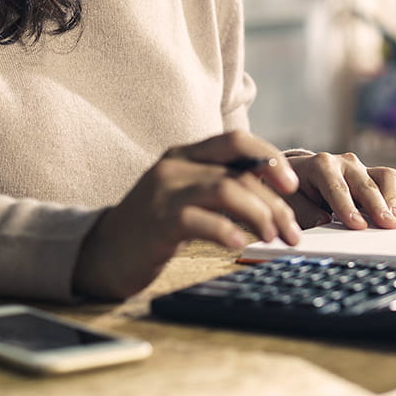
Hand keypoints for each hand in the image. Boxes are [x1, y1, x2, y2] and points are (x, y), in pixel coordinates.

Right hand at [72, 130, 300, 299]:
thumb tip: (276, 193)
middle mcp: (175, 166)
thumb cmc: (153, 227)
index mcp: (185, 154)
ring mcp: (164, 192)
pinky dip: (228, 232)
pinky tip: (241, 245)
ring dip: (260, 216)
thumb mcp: (187, 195)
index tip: (293, 187)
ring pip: (227, 190)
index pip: (237, 141)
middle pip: (239, 173)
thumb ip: (220, 184)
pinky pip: (202, 220)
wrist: (101, 254)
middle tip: (293, 232)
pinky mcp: (157, 221)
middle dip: (275, 204)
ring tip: (273, 239)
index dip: (270, 159)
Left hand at [282, 151, 395, 230]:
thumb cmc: (290, 190)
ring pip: (385, 178)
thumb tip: (324, 220)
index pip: (336, 188)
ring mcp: (363, 168)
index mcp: (320, 165)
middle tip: (387, 226)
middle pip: (365, 184)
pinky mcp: (374, 176)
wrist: (294, 174)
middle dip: (377, 206)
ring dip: (394, 199)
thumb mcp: (286, 200)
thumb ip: (302, 210)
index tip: (357, 225)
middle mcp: (345, 162)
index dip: (347, 207)